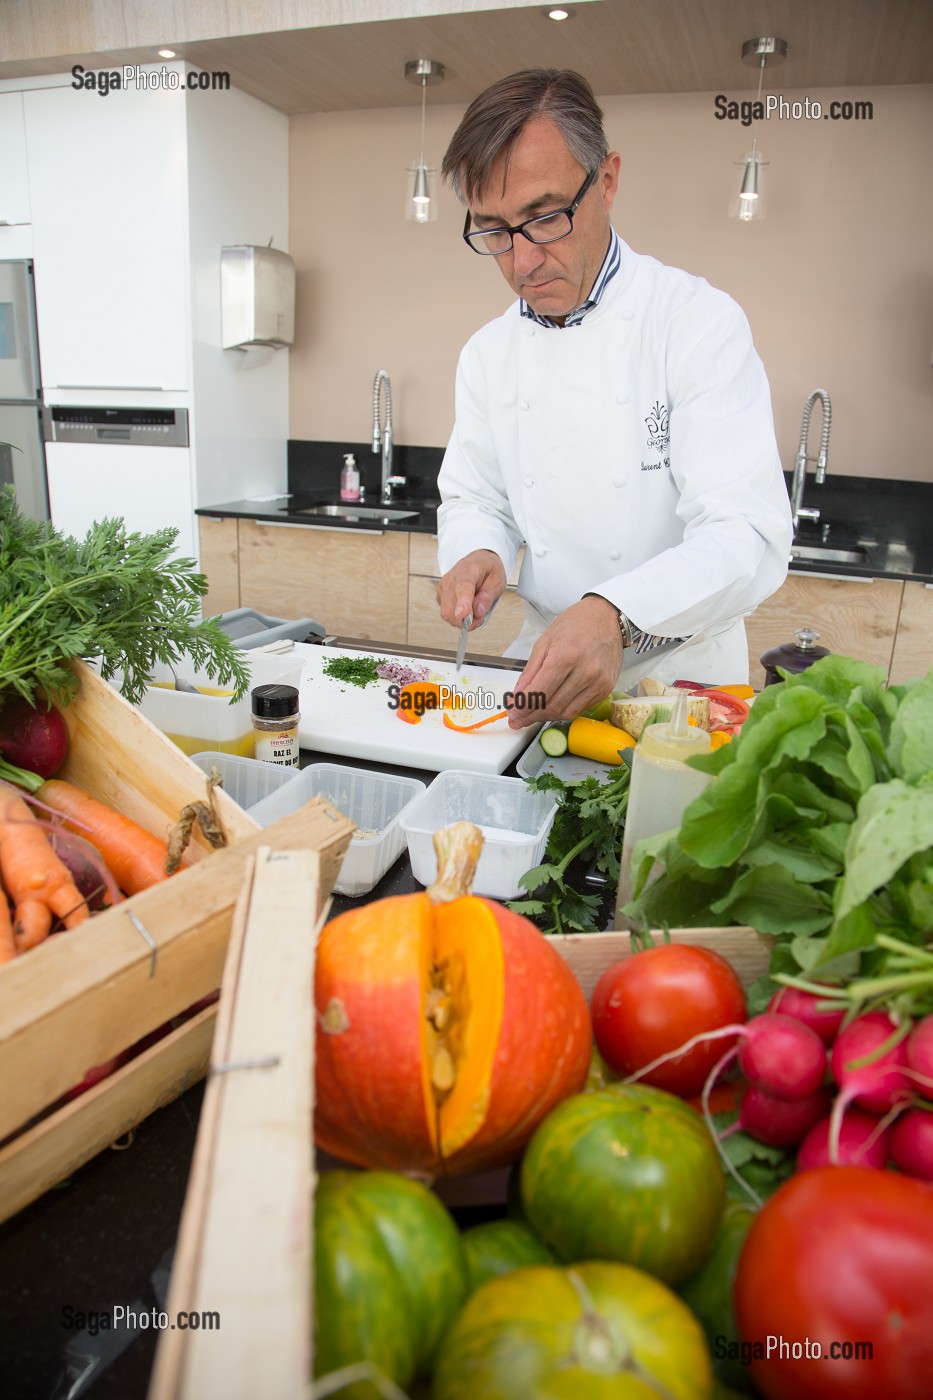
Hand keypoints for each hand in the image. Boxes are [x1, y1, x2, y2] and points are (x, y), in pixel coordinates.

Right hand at [436, 550, 506, 628]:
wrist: (477, 561)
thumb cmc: (488, 570)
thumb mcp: (497, 580)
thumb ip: (488, 596)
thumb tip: (478, 611)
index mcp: (468, 570)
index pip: (463, 588)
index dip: (462, 603)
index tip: (462, 614)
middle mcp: (451, 578)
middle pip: (450, 608)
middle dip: (466, 621)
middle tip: (480, 617)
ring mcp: (443, 587)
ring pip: (447, 613)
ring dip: (462, 620)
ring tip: (475, 610)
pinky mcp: (440, 595)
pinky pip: (447, 613)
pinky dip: (458, 616)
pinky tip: (467, 607)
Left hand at [506, 595, 622, 728]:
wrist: (607, 618)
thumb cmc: (575, 624)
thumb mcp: (545, 642)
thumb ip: (531, 671)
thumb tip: (518, 695)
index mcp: (566, 657)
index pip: (539, 692)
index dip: (522, 707)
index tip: (512, 712)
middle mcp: (585, 672)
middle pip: (552, 706)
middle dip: (530, 716)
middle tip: (517, 719)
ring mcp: (598, 682)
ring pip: (566, 712)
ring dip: (545, 717)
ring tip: (531, 715)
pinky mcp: (605, 688)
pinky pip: (580, 708)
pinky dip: (563, 710)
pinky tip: (552, 706)